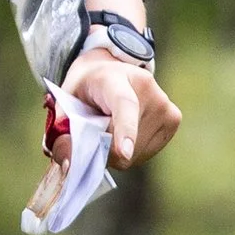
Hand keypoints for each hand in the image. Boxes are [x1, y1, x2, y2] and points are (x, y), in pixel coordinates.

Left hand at [61, 46, 181, 167]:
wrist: (111, 68)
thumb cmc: (86, 88)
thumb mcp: (65, 101)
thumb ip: (61, 129)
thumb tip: (67, 166)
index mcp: (114, 78)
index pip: (123, 105)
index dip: (124, 130)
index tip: (123, 153)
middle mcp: (146, 88)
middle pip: (121, 140)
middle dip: (101, 147)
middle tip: (93, 130)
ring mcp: (164, 104)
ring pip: (134, 153)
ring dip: (116, 151)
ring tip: (111, 126)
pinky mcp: (173, 118)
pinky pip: (145, 153)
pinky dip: (130, 151)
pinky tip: (125, 132)